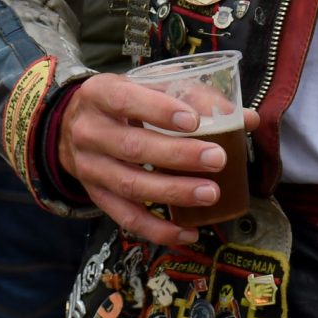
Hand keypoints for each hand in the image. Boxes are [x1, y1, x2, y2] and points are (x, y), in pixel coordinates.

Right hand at [56, 73, 260, 246]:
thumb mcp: (148, 85)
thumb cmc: (125, 101)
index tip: (194, 121)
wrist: (71, 125)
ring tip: (211, 193)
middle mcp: (89, 131)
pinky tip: (189, 232)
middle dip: (178, 155)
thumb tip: (245, 118)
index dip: (159, 111)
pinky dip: (158, 229)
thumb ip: (194, 96)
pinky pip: (126, 218)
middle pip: (133, 147)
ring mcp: (89, 167)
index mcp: (100, 94)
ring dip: (173, 193)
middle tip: (217, 158)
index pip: (127, 100)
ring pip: (131, 185)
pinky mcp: (96, 196)